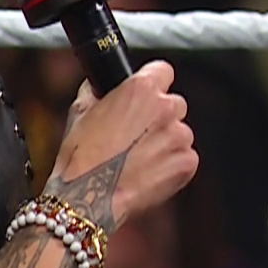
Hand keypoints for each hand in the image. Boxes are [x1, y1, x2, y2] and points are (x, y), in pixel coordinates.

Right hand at [49, 60, 196, 230]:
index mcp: (142, 89)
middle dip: (159, 117)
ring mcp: (179, 136)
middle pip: (174, 103)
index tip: (146, 96)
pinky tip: (148, 172)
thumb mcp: (81, 110)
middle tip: (137, 134)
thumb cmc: (82, 156)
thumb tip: (100, 85)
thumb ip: (98, 90)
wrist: (89, 196)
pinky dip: (171, 165)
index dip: (153, 83)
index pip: (163, 71)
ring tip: (139, 158)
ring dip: (165, 142)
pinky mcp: (186, 162)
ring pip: (180, 132)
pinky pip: (185, 158)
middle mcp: (166, 108)